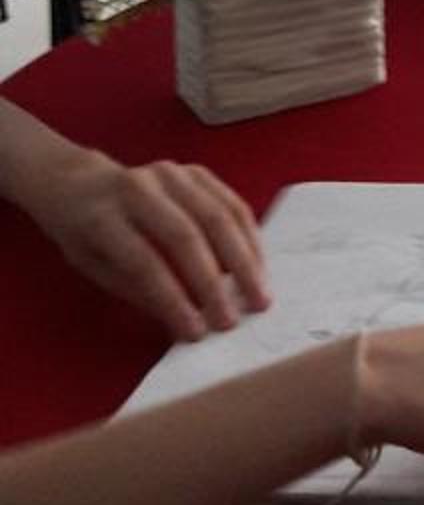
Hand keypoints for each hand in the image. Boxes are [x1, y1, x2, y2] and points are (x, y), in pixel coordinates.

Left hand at [41, 152, 268, 342]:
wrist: (82, 184)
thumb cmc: (87, 236)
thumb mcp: (95, 268)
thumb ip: (137, 290)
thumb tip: (187, 320)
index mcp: (102, 216)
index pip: (143, 261)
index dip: (172, 300)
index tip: (196, 333)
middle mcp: (137, 187)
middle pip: (185, 236)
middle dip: (213, 284)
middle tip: (232, 321)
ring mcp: (170, 173)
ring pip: (217, 216)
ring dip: (243, 261)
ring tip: (258, 297)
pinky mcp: (195, 170)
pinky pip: (232, 204)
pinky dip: (249, 238)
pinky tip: (258, 267)